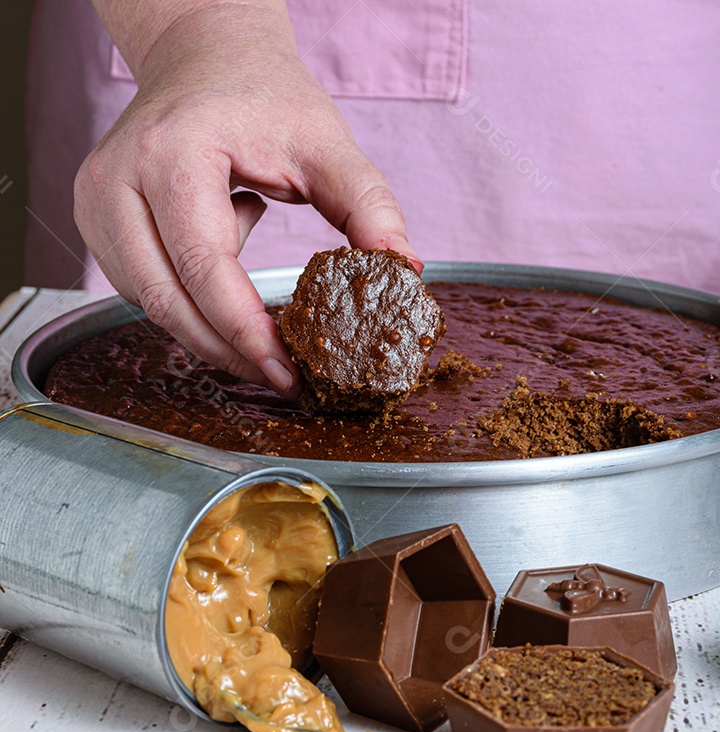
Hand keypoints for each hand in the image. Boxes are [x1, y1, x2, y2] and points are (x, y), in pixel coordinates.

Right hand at [74, 2, 420, 393]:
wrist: (203, 56)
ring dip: (208, 325)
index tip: (285, 371)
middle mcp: (118, 178)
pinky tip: (217, 265)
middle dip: (227, 350)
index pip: (204, 265)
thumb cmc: (262, 96)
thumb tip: (402, 269)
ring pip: (150, 304)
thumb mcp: (326, 142)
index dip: (244, 330)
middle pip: (166, 300)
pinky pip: (141, 289)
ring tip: (254, 299)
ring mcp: (95, 200)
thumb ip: (368, 205)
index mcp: (173, 152)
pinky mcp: (92, 218)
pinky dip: (186, 299)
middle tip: (278, 374)